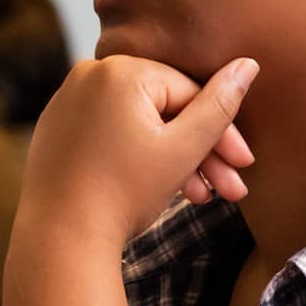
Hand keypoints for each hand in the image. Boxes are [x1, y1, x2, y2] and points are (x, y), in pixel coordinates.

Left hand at [21, 54, 257, 247]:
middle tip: (230, 189)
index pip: (190, 94)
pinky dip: (139, 155)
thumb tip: (248, 65)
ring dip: (174, 159)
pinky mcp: (57, 128)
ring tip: (200, 197)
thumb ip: (220, 106)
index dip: (223, 133)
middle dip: (201, 152)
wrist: (59, 240)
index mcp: (121, 71)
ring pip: (140, 123)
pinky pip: (112, 132)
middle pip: (165, 109)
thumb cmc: (123, 194)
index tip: (245, 166)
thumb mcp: (182, 149)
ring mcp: (68, 101)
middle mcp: (89, 75)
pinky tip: (164, 186)